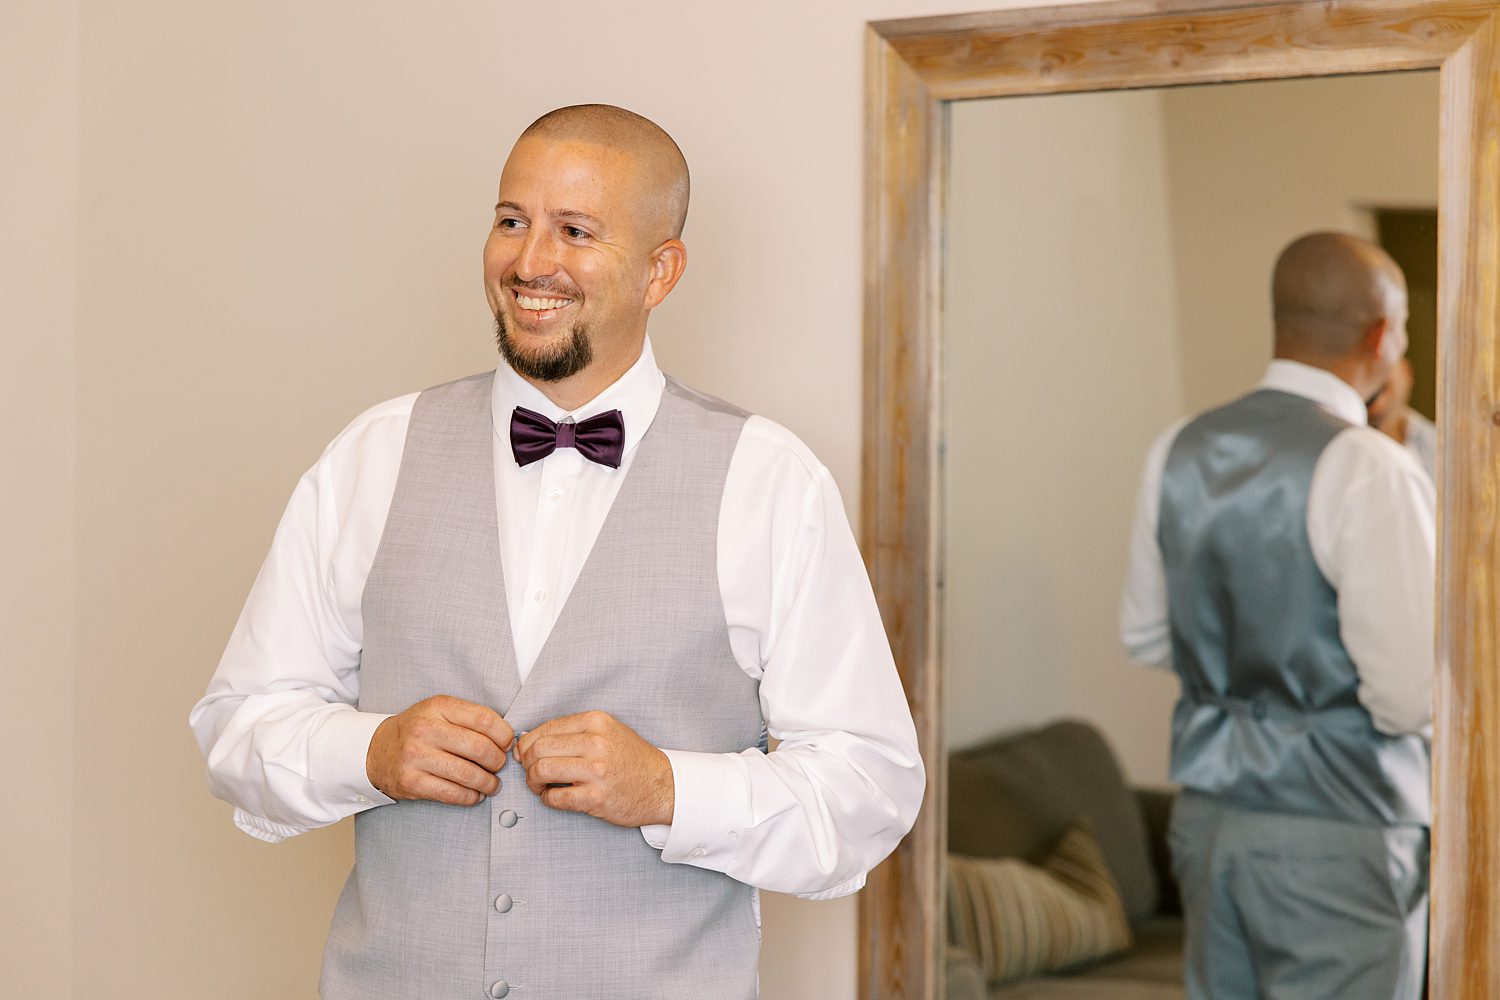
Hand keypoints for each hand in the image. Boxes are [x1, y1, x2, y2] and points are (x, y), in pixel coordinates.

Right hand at [366, 695, 514, 805]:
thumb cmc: (417, 730)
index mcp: (438, 706)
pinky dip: (470, 797)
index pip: (484, 719)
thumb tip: (507, 739)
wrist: (377, 749)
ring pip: (468, 774)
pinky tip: (474, 794)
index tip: (507, 744)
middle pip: (479, 748)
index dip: (504, 735)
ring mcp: (416, 757)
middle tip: (499, 766)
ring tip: (491, 784)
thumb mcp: (440, 711)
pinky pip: (452, 794)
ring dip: (487, 783)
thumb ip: (470, 719)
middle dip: (497, 761)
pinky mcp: (411, 782)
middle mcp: (425, 729)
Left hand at [516, 710, 674, 827]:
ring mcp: (597, 771)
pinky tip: (554, 797)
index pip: (545, 728)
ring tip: (541, 786)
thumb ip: (572, 732)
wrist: (662, 785)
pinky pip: (555, 797)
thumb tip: (528, 740)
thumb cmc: (630, 759)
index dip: (528, 744)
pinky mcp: (597, 797)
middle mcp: (596, 743)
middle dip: (528, 764)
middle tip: (532, 772)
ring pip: (542, 771)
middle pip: (539, 749)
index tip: (526, 755)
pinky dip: (547, 799)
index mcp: (596, 722)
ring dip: (533, 782)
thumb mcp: (607, 732)